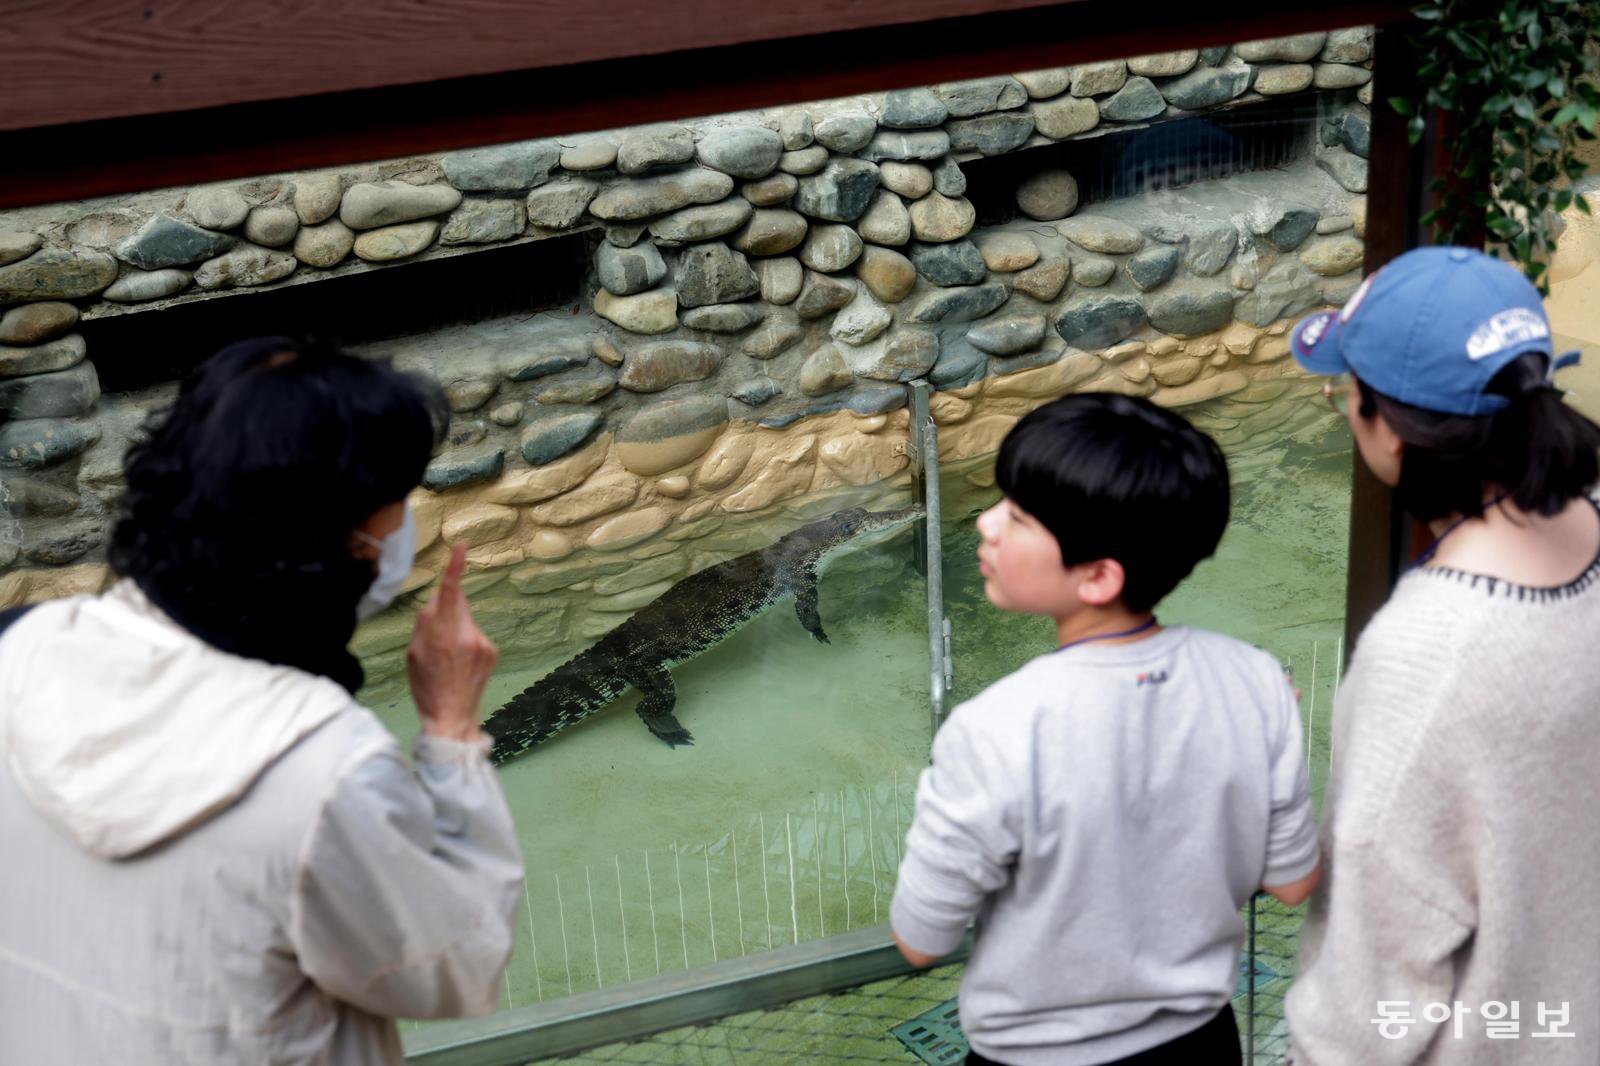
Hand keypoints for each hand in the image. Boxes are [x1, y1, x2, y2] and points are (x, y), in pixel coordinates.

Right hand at [406, 543, 498, 742]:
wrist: (452, 717)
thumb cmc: (427, 687)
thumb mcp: (413, 654)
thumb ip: (424, 623)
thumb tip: (436, 602)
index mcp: (442, 634)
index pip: (449, 592)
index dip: (455, 567)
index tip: (462, 546)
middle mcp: (466, 635)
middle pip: (456, 602)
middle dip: (445, 606)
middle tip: (434, 634)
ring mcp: (483, 643)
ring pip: (465, 619)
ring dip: (455, 627)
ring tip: (447, 656)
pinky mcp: (492, 650)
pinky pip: (474, 633)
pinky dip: (466, 640)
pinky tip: (460, 662)